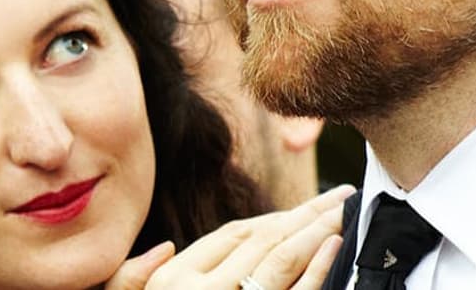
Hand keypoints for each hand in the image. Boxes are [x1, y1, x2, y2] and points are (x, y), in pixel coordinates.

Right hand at [106, 184, 355, 289]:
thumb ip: (131, 279)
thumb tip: (163, 247)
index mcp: (173, 281)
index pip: (231, 234)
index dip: (270, 216)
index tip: (300, 208)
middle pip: (263, 239)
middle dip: (305, 212)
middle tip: (340, 194)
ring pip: (282, 257)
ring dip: (317, 228)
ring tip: (344, 209)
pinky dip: (317, 265)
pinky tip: (335, 244)